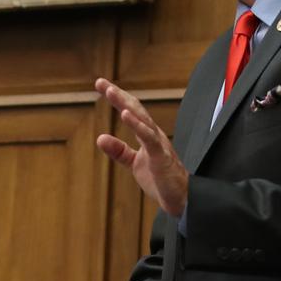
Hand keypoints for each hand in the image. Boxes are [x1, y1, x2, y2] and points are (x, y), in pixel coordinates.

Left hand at [95, 77, 188, 216]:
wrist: (180, 198)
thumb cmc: (160, 178)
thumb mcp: (134, 163)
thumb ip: (119, 150)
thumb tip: (100, 138)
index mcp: (147, 134)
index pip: (131, 110)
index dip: (117, 97)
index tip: (101, 84)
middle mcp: (153, 134)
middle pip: (135, 108)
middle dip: (118, 95)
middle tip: (100, 82)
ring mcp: (158, 143)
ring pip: (141, 118)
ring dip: (125, 104)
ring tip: (111, 92)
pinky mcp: (161, 156)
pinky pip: (148, 137)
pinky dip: (137, 125)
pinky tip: (125, 114)